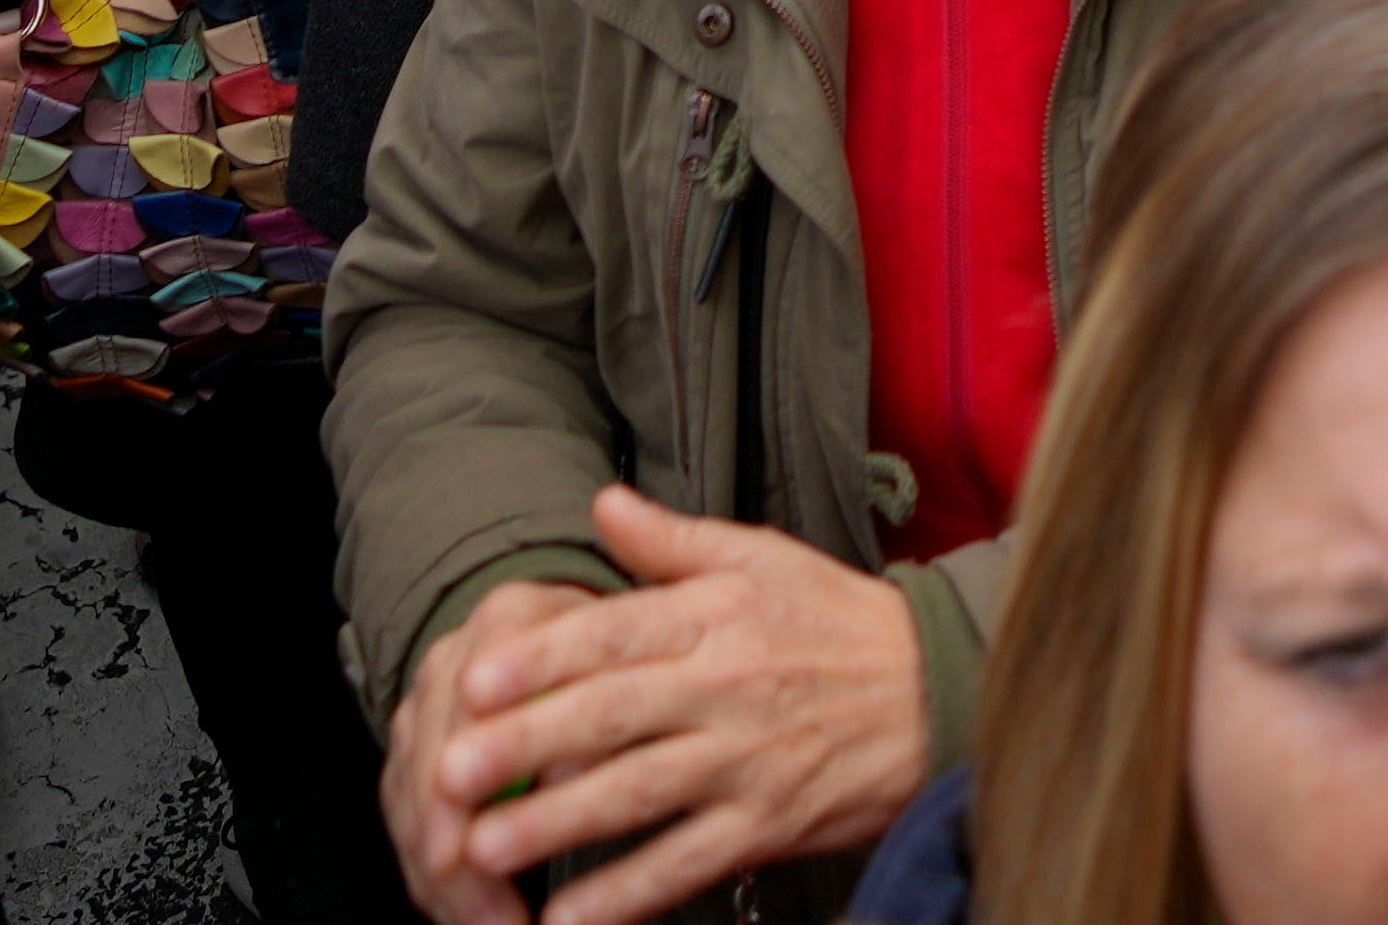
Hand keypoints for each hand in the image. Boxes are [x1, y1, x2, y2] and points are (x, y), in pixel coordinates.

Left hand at [403, 488, 929, 924]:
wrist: (937, 690)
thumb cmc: (837, 622)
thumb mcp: (762, 559)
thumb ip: (672, 542)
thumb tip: (601, 503)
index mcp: (717, 615)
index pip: (614, 634)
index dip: (540, 660)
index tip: (473, 683)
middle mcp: (727, 686)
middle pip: (611, 716)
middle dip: (524, 747)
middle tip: (450, 773)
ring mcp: (747, 761)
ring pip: (639, 794)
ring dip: (558, 825)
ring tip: (485, 847)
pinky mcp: (768, 824)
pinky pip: (686, 863)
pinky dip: (628, 895)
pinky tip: (569, 919)